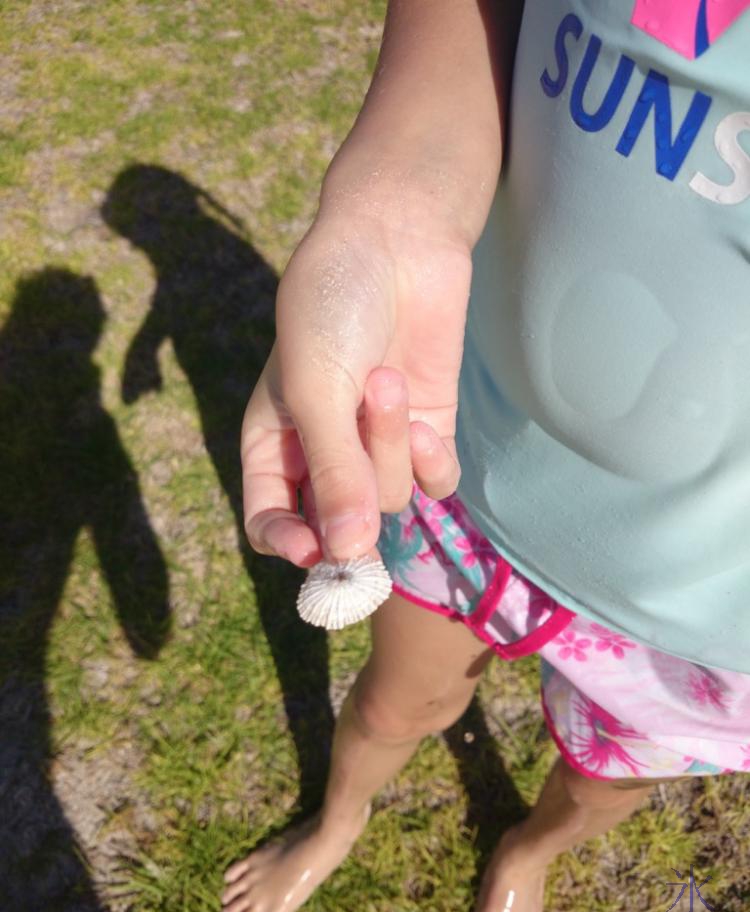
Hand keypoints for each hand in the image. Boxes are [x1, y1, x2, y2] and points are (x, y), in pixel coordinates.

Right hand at [241, 212, 471, 565]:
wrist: (396, 240)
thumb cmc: (333, 306)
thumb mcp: (317, 391)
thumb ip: (333, 473)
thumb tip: (349, 553)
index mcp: (273, 444)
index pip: (273, 525)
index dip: (292, 546)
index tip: (318, 549)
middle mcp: (325, 453)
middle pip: (344, 521)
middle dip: (357, 478)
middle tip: (359, 415)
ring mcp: (379, 446)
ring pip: (393, 499)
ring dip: (392, 444)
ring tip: (386, 379)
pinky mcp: (427, 431)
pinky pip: (435, 484)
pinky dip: (433, 462)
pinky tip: (425, 423)